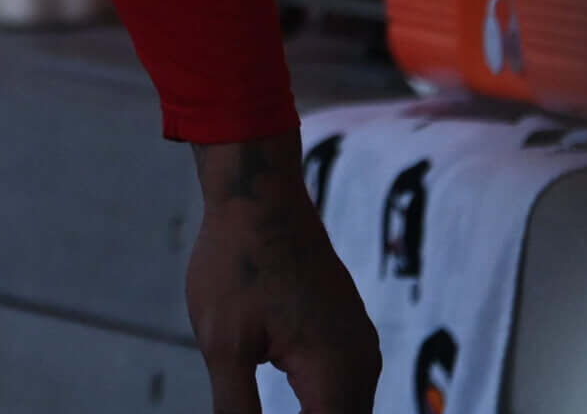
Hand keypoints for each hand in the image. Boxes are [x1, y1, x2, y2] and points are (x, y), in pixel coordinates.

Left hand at [185, 132, 379, 412]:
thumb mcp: (225, 343)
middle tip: (248, 411)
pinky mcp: (346, 335)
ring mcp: (358, 349)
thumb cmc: (237, 262)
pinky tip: (292, 411)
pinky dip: (320, 410)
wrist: (258, 193)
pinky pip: (342, 391)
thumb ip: (237, 409)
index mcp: (336, 378)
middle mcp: (361, 368)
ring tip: (260, 409)